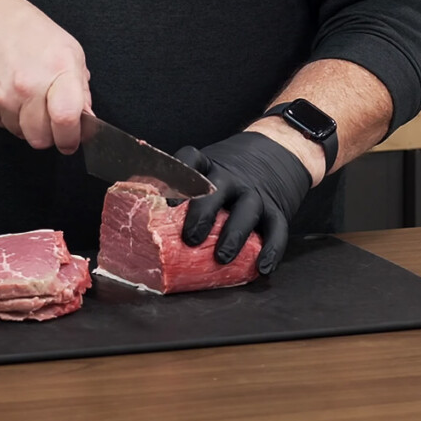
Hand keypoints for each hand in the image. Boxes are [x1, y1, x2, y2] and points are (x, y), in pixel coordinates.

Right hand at [0, 0, 91, 153]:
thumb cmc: (31, 35)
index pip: (66, 119)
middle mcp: (28, 84)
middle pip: (41, 138)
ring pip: (20, 134)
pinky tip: (7, 92)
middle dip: (47, 134)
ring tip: (25, 95)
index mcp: (57, 69)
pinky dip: (6, 115)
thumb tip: (86, 121)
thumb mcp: (69, 51)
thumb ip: (81, 91)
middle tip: (47, 116)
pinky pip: (0, 125)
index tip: (71, 140)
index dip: (70, 138)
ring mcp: (1, 95)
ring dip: (25, 123)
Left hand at [175, 132, 310, 273]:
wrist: (274, 152)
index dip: (176, 178)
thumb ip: (181, 193)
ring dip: (234, 234)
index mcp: (208, 166)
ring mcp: (254, 192)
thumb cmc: (224, 176)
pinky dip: (272, 250)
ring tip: (222, 257)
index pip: (190, 160)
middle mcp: (230, 177)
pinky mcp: (276, 208)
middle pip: (217, 189)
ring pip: (247, 209)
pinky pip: (277, 228)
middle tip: (190, 239)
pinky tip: (262, 268)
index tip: (167, 202)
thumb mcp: (204, 170)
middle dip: (203, 213)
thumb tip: (144, 223)